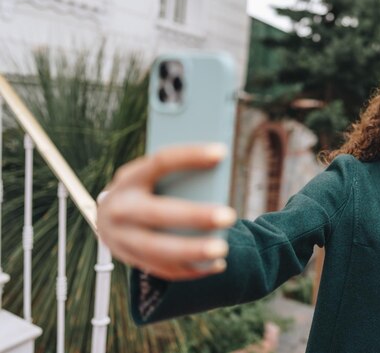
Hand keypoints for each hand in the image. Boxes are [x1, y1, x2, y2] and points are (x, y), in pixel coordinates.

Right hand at [96, 144, 236, 280]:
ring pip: (159, 250)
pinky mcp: (131, 260)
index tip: (222, 152)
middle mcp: (120, 208)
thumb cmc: (146, 189)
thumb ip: (177, 176)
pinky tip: (217, 264)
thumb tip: (218, 176)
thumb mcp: (150, 176)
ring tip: (223, 249)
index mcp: (129, 178)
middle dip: (195, 216)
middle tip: (230, 216)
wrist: (108, 217)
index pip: (160, 162)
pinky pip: (164, 269)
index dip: (190, 156)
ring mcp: (122, 238)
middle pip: (160, 213)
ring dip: (193, 251)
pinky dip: (193, 269)